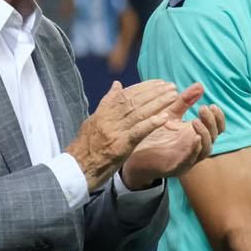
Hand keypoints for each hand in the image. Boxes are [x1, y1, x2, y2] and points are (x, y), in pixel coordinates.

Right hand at [65, 79, 195, 190]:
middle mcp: (109, 118)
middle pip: (134, 101)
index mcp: (103, 112)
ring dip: (158, 103)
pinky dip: (151, 123)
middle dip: (154, 92)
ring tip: (172, 96)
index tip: (159, 82)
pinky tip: (164, 117)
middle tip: (171, 86)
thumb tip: (117, 84)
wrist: (77, 169)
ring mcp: (114, 131)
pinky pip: (138, 132)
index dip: (144, 87)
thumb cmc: (86, 147)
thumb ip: (107, 102)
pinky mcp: (120, 146)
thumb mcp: (93, 121)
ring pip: (138, 113)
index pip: (126, 94)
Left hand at [122, 101, 223, 188]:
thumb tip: (200, 85)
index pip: (217, 127)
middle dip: (212, 122)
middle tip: (203, 109)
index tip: (212, 105)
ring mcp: (189, 158)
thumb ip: (185, 101)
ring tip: (196, 121)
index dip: (218, 117)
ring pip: (206, 149)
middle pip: (215, 136)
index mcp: (197, 134)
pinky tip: (194, 138)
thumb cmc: (154, 134)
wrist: (134, 154)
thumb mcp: (170, 114)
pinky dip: (195, 149)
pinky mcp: (178, 167)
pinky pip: (191, 160)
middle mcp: (197, 147)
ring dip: (205, 134)